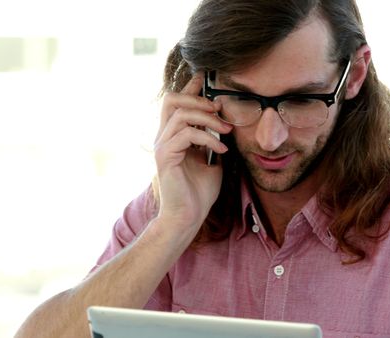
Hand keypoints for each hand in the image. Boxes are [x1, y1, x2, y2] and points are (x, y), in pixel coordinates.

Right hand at [153, 73, 232, 234]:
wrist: (188, 217)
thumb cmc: (199, 192)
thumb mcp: (213, 161)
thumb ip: (214, 141)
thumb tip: (226, 125)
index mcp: (174, 136)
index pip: (178, 102)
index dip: (191, 86)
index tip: (206, 74)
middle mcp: (164, 137)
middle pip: (171, 99)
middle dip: (198, 98)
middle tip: (220, 109)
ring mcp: (162, 145)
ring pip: (181, 114)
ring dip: (208, 119)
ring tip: (227, 130)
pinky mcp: (165, 156)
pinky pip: (186, 134)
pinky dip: (208, 139)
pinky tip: (221, 151)